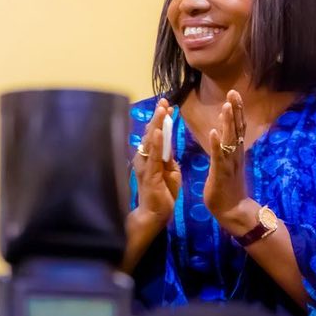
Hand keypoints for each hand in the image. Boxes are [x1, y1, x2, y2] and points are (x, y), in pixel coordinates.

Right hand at [131, 98, 182, 226]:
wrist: (155, 215)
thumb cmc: (163, 195)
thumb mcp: (170, 173)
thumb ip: (169, 160)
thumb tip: (170, 150)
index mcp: (151, 158)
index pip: (156, 135)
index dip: (162, 120)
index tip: (168, 106)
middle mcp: (145, 159)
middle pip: (151, 133)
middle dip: (158, 117)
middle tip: (164, 100)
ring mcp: (145, 166)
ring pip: (150, 141)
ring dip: (156, 125)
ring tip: (161, 110)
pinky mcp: (149, 174)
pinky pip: (153, 156)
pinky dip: (155, 143)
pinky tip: (157, 132)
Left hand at [201, 90, 257, 234]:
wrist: (232, 210)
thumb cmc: (226, 188)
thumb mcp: (226, 165)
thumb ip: (227, 150)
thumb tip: (224, 135)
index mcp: (235, 152)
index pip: (237, 127)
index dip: (236, 110)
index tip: (233, 94)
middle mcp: (235, 155)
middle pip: (237, 128)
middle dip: (235, 110)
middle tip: (233, 92)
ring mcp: (229, 163)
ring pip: (230, 139)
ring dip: (228, 122)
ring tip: (225, 106)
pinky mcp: (221, 173)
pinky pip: (218, 157)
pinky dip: (217, 144)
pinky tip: (214, 132)